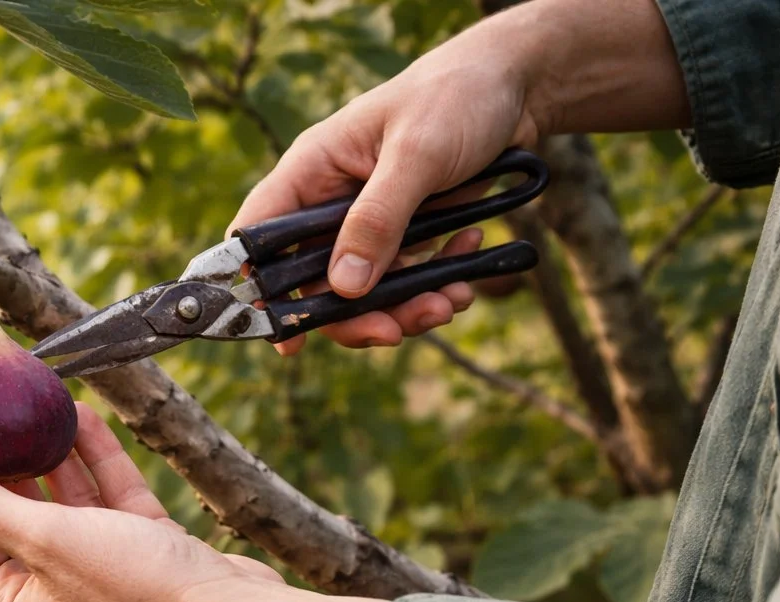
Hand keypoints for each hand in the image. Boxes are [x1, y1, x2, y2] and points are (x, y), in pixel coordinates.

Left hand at [0, 404, 386, 601]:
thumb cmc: (136, 592)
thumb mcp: (47, 542)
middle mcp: (56, 597)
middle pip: (11, 520)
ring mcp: (104, 576)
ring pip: (65, 506)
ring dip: (49, 456)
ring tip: (30, 404)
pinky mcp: (147, 554)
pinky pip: (111, 500)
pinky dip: (96, 462)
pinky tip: (84, 417)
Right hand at [229, 15, 541, 352]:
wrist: (521, 85)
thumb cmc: (457, 96)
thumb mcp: (418, 153)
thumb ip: (378, 218)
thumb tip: (344, 286)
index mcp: (312, 171)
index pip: (260, 235)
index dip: (259, 289)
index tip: (283, 337)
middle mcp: (333, 202)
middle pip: (316, 280)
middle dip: (355, 313)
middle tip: (393, 331)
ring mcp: (370, 221)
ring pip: (366, 291)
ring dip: (405, 307)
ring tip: (448, 301)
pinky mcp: (408, 233)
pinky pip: (408, 281)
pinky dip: (436, 287)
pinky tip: (467, 271)